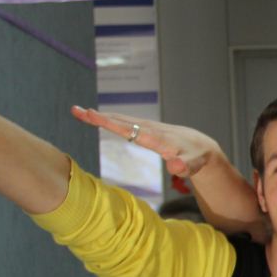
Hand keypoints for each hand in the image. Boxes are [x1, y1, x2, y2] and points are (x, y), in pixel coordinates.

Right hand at [71, 107, 222, 177]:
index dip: (111, 124)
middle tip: (76, 110)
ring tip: (78, 111)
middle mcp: (149, 129)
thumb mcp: (193, 165)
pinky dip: (108, 119)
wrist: (200, 146)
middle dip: (98, 117)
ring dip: (99, 116)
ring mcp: (146, 127)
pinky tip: (96, 117)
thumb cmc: (196, 157)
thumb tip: (175, 166)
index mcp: (157, 138)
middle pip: (120, 121)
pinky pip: (123, 122)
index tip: (94, 116)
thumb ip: (184, 166)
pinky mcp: (144, 128)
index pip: (130, 130)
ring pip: (120, 120)